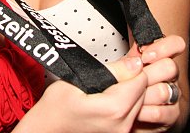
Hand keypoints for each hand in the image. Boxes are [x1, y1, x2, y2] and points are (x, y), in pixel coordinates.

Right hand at [16, 56, 148, 132]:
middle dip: (130, 80)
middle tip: (108, 77)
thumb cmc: (55, 106)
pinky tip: (107, 101)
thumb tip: (136, 63)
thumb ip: (112, 71)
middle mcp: (122, 125)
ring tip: (106, 89)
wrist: (46, 129)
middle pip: (142, 92)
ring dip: (128, 93)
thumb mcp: (78, 79)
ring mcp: (122, 132)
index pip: (141, 79)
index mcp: (114, 109)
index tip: (117, 66)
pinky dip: (124, 104)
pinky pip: (132, 114)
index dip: (130, 68)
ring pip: (140, 102)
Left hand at [109, 35, 185, 130]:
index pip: (176, 44)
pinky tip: (134, 111)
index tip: (144, 56)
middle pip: (170, 67)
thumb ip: (128, 59)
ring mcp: (173, 94)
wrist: (130, 111)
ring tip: (130, 97)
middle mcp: (171, 75)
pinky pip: (159, 112)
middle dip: (147, 74)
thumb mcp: (124, 67)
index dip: (162, 48)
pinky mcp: (172, 114)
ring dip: (142, 95)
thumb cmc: (128, 84)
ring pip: (163, 91)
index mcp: (162, 58)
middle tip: (133, 79)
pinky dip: (142, 112)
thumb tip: (132, 58)